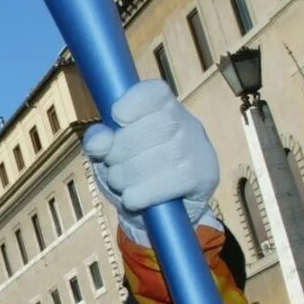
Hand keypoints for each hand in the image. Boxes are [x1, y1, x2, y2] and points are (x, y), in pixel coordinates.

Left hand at [82, 80, 218, 233]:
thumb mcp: (109, 151)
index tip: (116, 118)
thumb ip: (99, 140)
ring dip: (128, 175)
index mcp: (164, 106)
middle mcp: (188, 123)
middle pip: (155, 126)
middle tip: (111, 164)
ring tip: (120, 183)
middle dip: (122, 149)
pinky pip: (168, 184)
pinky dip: (141, 194)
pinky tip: (133, 198)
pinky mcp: (205, 178)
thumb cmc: (132, 169)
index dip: (132, 103)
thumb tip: (99, 141)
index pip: (154, 92)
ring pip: (161, 156)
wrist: (160, 211)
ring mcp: (199, 150)